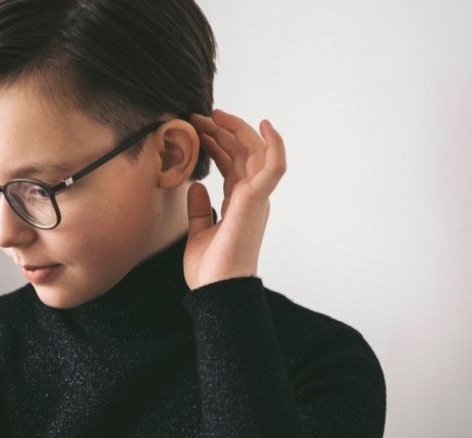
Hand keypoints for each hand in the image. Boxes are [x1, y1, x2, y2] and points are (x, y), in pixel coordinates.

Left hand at [183, 109, 286, 289]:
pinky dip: (275, 144)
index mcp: (240, 204)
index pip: (233, 165)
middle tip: (201, 115)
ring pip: (256, 152)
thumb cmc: (210, 269)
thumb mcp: (198, 233)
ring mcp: (257, 198)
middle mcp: (252, 198)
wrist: (217, 289)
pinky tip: (265, 125)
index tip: (199, 130)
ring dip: (237, 130)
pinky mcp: (258, 199)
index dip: (218, 144)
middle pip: (244, 153)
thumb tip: (196, 186)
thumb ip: (199, 209)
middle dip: (223, 131)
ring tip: (214, 115)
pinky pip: (274, 165)